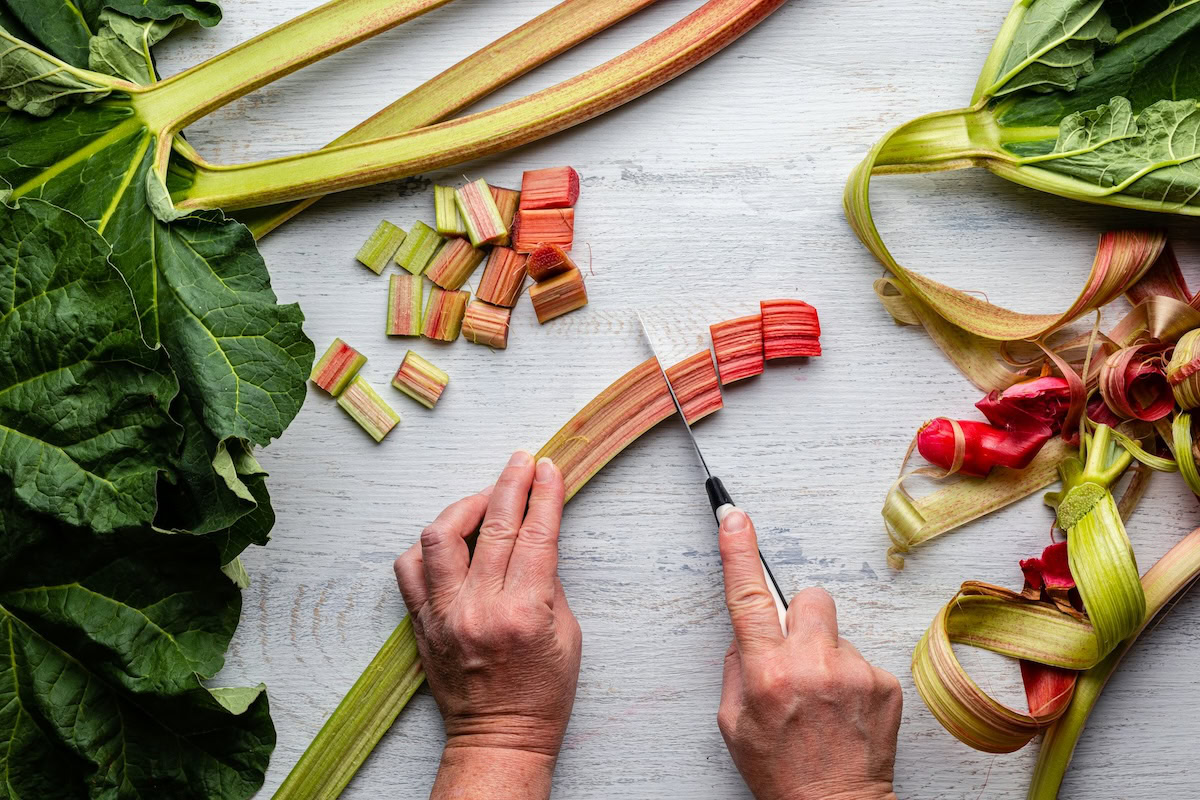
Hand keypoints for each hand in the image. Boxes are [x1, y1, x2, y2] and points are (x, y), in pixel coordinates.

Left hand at [394, 451, 581, 799]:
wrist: (499, 738)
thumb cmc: (541, 694)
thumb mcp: (567, 635)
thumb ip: (547, 582)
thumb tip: (534, 538)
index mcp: (524, 613)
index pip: (536, 535)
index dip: (545, 495)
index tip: (548, 469)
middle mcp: (480, 608)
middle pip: (494, 526)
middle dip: (511, 483)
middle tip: (522, 461)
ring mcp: (445, 615)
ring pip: (440, 537)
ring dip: (464, 506)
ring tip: (483, 496)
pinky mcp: (422, 623)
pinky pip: (410, 569)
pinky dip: (428, 545)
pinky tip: (448, 537)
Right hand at [716, 509, 901, 799]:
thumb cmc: (781, 772)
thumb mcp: (734, 724)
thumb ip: (738, 668)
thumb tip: (749, 634)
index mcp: (768, 674)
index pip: (749, 599)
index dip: (738, 552)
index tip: (734, 518)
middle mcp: (813, 667)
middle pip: (809, 599)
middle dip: (800, 617)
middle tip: (795, 655)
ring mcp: (854, 673)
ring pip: (835, 633)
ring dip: (827, 655)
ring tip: (823, 701)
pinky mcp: (885, 683)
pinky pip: (860, 659)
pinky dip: (851, 679)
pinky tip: (845, 711)